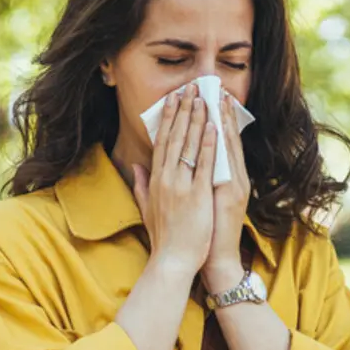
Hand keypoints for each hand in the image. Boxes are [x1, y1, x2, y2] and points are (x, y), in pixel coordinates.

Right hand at [131, 83, 216, 277]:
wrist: (173, 261)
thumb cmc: (164, 238)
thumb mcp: (147, 208)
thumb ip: (140, 185)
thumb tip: (136, 166)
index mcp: (156, 180)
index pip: (162, 142)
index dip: (169, 118)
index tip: (174, 99)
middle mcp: (167, 179)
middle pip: (175, 137)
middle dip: (183, 111)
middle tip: (190, 88)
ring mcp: (182, 186)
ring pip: (189, 145)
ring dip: (197, 119)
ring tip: (203, 98)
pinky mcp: (197, 195)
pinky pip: (204, 165)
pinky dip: (208, 144)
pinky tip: (214, 126)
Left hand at [201, 92, 250, 292]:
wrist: (215, 259)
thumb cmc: (203, 234)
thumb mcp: (195, 203)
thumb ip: (184, 182)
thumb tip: (161, 166)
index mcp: (224, 178)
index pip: (218, 142)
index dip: (213, 119)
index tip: (206, 96)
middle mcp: (233, 177)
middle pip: (226, 138)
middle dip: (219, 112)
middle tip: (212, 86)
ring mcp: (234, 185)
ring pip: (228, 146)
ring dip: (222, 120)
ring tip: (216, 97)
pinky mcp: (231, 194)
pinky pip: (226, 164)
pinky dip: (221, 145)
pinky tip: (215, 127)